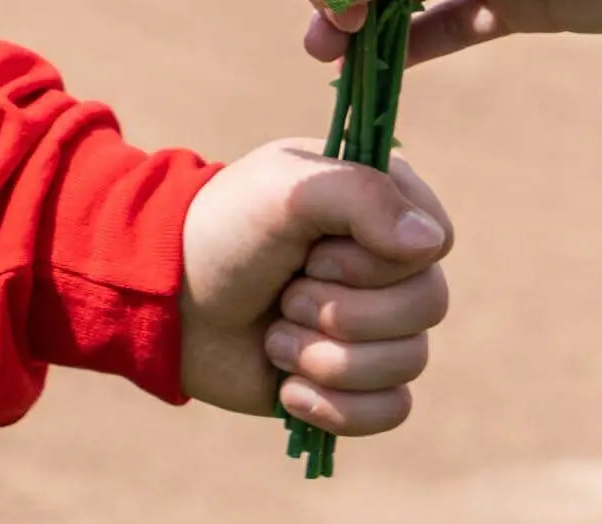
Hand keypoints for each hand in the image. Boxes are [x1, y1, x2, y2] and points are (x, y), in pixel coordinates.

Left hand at [179, 139, 451, 434]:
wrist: (166, 301)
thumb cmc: (225, 228)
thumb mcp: (287, 190)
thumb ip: (362, 198)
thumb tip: (432, 246)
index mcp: (384, 204)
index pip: (435, 242)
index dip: (379, 259)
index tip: (318, 250)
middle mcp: (389, 263)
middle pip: (427, 305)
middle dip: (344, 311)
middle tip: (287, 294)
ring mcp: (376, 324)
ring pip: (408, 361)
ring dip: (328, 357)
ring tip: (276, 335)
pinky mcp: (355, 380)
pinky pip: (389, 411)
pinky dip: (336, 407)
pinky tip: (288, 387)